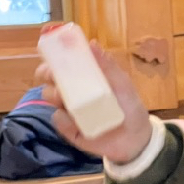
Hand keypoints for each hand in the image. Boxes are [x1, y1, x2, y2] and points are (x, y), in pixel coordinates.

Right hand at [34, 41, 152, 163]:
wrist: (136, 140)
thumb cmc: (129, 108)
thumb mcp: (123, 86)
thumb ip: (108, 67)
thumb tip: (92, 43)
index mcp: (85, 79)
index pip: (64, 63)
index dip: (53, 54)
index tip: (48, 46)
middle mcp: (73, 93)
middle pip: (49, 79)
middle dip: (47, 73)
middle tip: (51, 74)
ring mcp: (69, 111)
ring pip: (49, 97)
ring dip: (53, 94)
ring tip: (65, 98)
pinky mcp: (69, 130)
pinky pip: (58, 121)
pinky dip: (63, 119)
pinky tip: (74, 121)